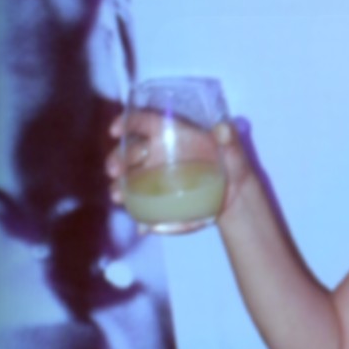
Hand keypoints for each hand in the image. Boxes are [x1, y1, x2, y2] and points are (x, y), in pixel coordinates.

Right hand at [105, 107, 253, 223]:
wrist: (234, 196)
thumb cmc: (232, 165)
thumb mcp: (233, 150)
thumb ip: (229, 140)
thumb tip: (224, 129)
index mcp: (171, 134)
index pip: (144, 122)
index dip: (127, 122)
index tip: (115, 131)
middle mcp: (158, 153)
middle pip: (130, 151)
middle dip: (117, 159)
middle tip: (115, 172)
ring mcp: (156, 176)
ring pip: (130, 179)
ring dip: (120, 188)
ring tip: (118, 197)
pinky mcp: (160, 197)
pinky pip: (145, 206)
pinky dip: (142, 217)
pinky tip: (142, 226)